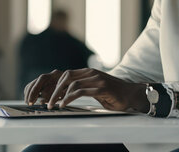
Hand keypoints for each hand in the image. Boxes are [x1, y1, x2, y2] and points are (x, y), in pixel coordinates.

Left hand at [23, 68, 148, 112]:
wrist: (132, 95)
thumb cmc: (114, 94)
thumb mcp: (96, 89)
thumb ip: (84, 88)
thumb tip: (68, 94)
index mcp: (88, 72)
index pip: (66, 75)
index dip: (55, 85)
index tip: (47, 96)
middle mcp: (91, 73)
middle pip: (65, 77)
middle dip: (53, 89)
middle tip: (46, 101)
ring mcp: (96, 79)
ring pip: (71, 84)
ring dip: (59, 95)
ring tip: (53, 105)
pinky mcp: (101, 88)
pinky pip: (80, 91)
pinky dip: (69, 98)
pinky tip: (63, 104)